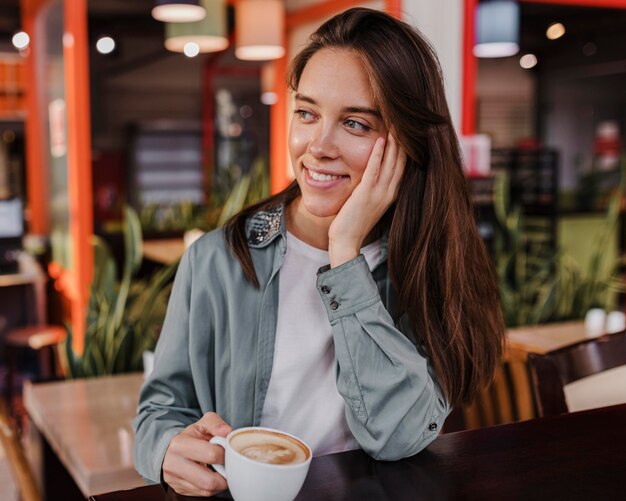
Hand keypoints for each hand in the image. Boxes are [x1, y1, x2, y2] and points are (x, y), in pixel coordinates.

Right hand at [162, 412, 232, 496]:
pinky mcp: (179, 489)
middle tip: (228, 465)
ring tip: (222, 470)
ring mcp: (174, 480)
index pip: (211, 455)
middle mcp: (173, 464)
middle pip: (209, 480)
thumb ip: (216, 424)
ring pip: (207, 490)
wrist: (170, 448)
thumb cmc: (190, 435)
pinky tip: (214, 476)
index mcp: (180, 444)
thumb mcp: (202, 424)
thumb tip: (228, 432)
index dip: (225, 454)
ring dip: (220, 482)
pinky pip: (203, 494)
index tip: (228, 451)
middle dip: (225, 474)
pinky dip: (213, 487)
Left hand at [328, 132, 405, 266]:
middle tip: (404, 120)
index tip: (406, 130)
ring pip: (391, 162)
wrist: (346, 240)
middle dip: (403, 140)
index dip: (406, 147)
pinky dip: (378, 154)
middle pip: (401, 161)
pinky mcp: (366, 194)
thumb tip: (371, 173)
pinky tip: (380, 139)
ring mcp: (379, 193)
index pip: (403, 166)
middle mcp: (389, 192)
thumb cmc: (353, 221)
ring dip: (393, 142)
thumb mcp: (368, 201)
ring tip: (395, 123)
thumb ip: (373, 186)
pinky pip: (374, 169)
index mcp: (391, 193)